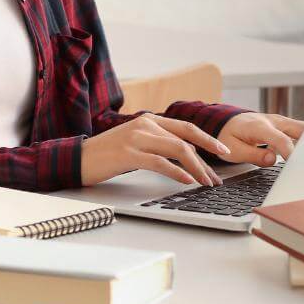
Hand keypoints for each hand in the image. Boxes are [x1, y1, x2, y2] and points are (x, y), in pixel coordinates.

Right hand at [80, 113, 232, 187]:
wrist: (79, 158)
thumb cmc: (108, 154)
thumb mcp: (135, 141)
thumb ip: (157, 142)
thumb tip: (185, 155)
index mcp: (148, 120)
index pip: (185, 127)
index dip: (207, 139)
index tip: (223, 152)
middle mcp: (144, 125)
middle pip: (185, 140)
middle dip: (206, 160)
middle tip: (217, 178)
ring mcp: (136, 138)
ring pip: (177, 150)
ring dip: (196, 169)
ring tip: (205, 183)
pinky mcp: (129, 154)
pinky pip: (160, 163)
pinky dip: (177, 172)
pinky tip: (187, 181)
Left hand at [216, 112, 303, 165]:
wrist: (225, 122)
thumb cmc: (228, 136)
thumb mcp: (233, 149)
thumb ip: (253, 155)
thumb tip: (273, 160)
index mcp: (259, 127)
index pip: (281, 140)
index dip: (292, 153)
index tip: (298, 167)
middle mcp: (273, 121)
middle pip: (301, 129)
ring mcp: (281, 122)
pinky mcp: (284, 125)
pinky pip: (301, 131)